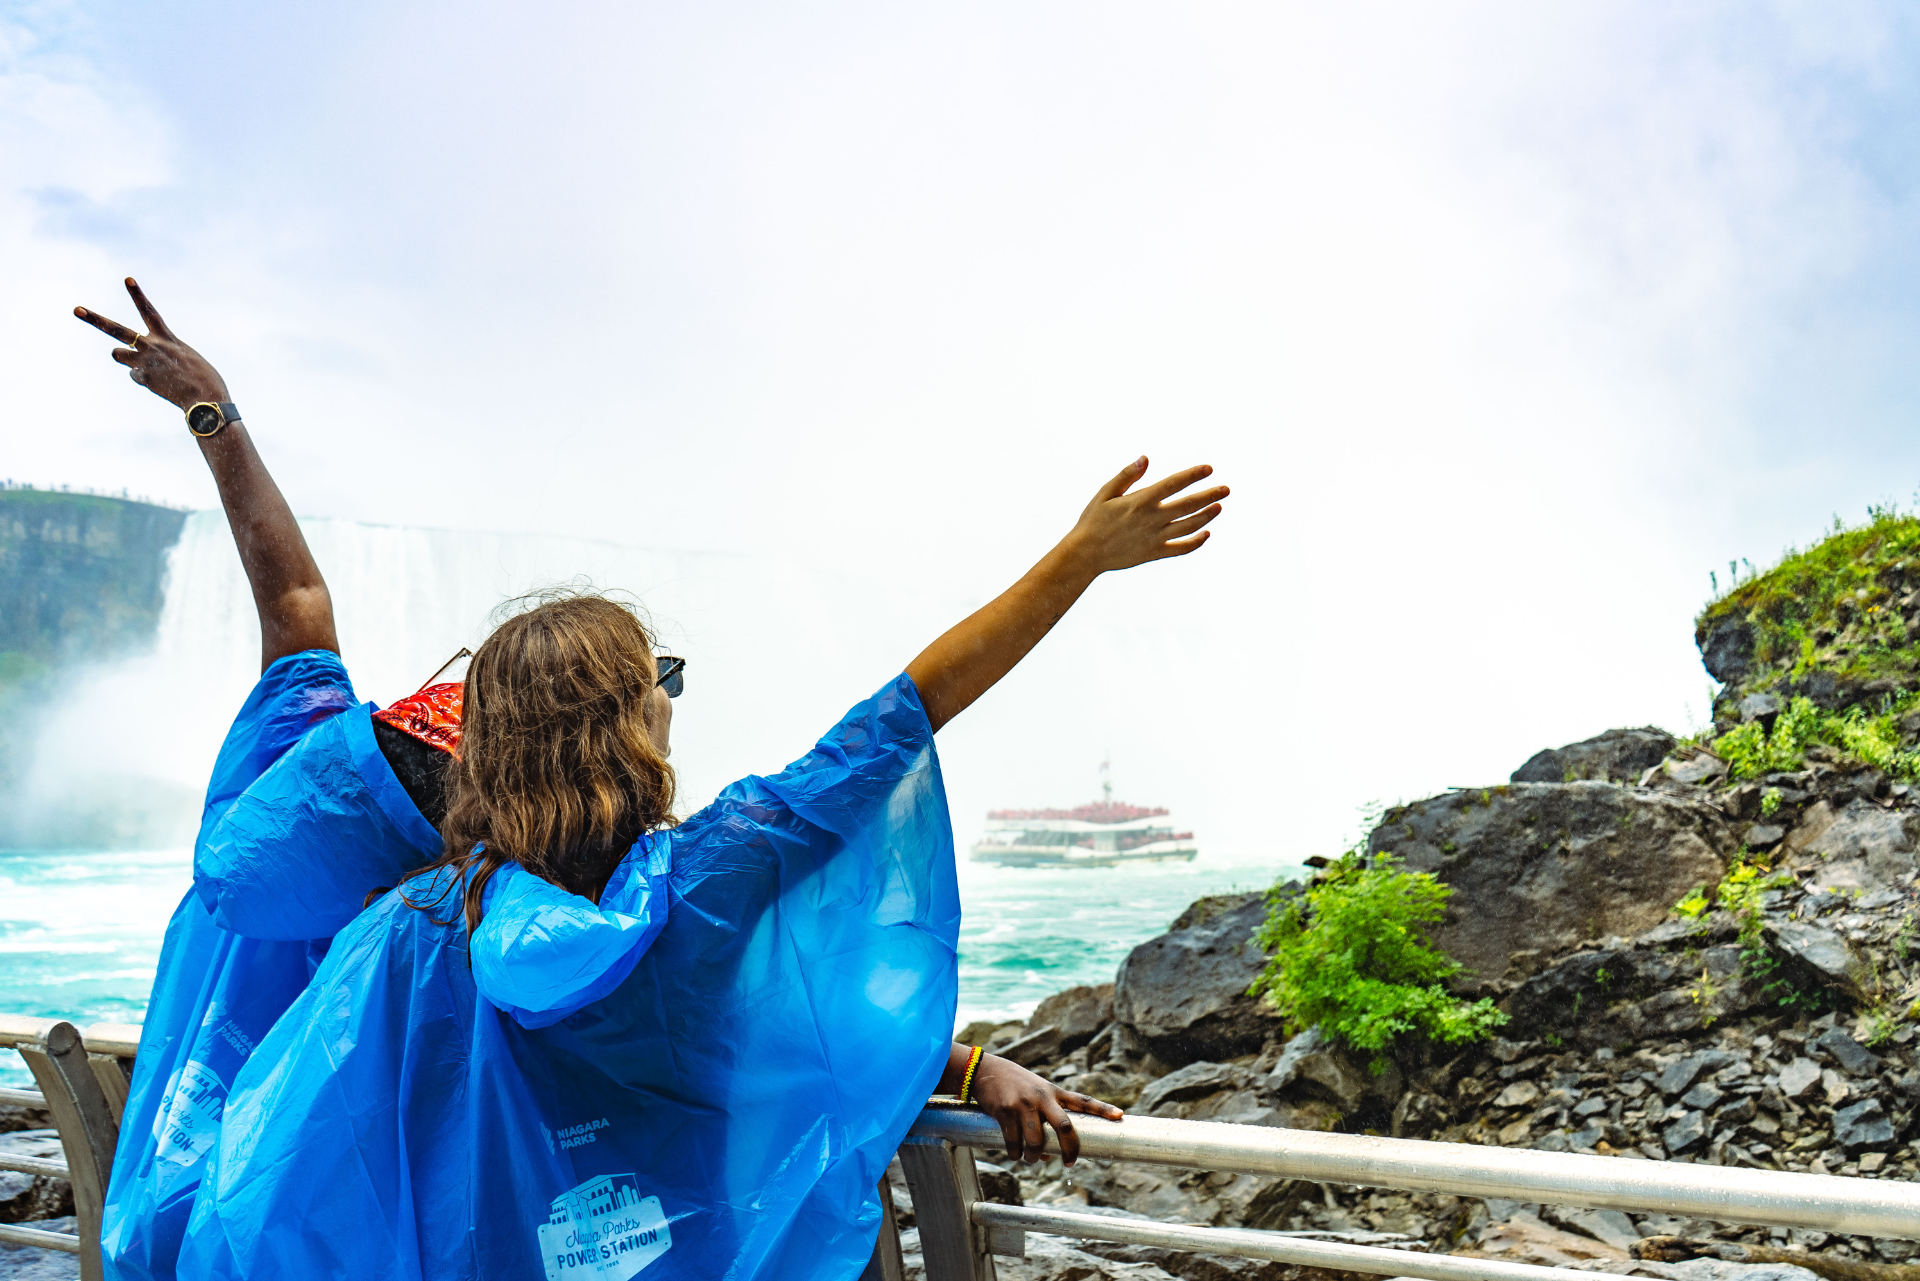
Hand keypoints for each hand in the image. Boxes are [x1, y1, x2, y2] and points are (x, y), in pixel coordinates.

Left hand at [75, 278, 229, 410]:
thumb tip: (143, 363)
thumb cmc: (205, 379)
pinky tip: (162, 385)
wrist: (207, 399)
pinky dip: (145, 380)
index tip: (127, 280)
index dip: (138, 295)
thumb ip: (165, 353)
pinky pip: (135, 376)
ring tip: (141, 364)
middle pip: (116, 330)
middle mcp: (152, 346)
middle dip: (95, 319)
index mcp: (167, 338)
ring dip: (125, 357)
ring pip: (117, 353)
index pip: (149, 311)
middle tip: (76, 309)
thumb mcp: (187, 357)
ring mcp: (144, 362)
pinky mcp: (143, 379)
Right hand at [969, 1053, 1123, 1166]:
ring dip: (1035, 1157)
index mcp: (1053, 1091)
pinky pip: (1014, 1142)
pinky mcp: (1005, 1111)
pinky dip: (1016, 1154)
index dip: (1103, 1109)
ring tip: (1032, 1160)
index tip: (1120, 1116)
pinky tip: (1016, 1154)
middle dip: (1070, 1149)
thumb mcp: (1036, 1093)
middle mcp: (1042, 1097)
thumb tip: (1046, 1156)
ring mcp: (1023, 1104)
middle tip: (1070, 1162)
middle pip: (1064, 1126)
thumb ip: (1045, 1120)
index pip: (1083, 1101)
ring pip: (1037, 1141)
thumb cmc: (1015, 1085)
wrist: (984, 1070)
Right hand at [1059, 457, 1227, 575]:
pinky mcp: (1154, 552)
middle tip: (1226, 489)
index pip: (1173, 484)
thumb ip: (1127, 476)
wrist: (1085, 553)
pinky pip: (1180, 548)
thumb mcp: (1105, 493)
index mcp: (1140, 501)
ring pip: (1189, 526)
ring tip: (1218, 507)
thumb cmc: (1093, 519)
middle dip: (1209, 496)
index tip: (1209, 469)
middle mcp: (1151, 519)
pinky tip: (1206, 534)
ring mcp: (1155, 537)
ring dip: (1206, 516)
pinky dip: (1195, 542)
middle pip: (1188, 505)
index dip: (1193, 475)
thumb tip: (1145, 458)